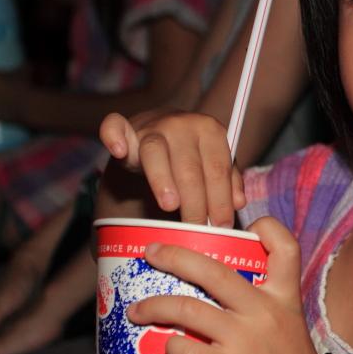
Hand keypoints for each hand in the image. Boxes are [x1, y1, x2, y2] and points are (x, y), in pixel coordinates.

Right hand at [99, 109, 245, 226]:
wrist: (158, 133)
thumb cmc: (191, 155)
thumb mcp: (213, 164)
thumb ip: (227, 181)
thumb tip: (238, 203)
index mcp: (209, 130)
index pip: (217, 169)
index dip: (221, 199)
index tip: (222, 226)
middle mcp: (182, 124)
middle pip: (189, 167)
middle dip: (196, 202)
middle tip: (196, 229)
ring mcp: (151, 126)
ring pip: (156, 153)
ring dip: (163, 179)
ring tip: (170, 205)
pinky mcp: (124, 130)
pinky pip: (114, 127)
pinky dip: (114, 136)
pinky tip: (119, 150)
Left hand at [126, 217, 336, 353]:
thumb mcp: (288, 325)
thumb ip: (261, 304)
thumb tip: (215, 291)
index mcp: (285, 296)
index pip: (284, 246)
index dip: (265, 227)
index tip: (239, 226)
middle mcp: (265, 310)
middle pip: (213, 270)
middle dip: (175, 256)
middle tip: (151, 252)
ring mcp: (247, 339)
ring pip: (188, 308)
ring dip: (155, 306)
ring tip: (136, 310)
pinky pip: (187, 350)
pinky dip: (171, 347)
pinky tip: (167, 349)